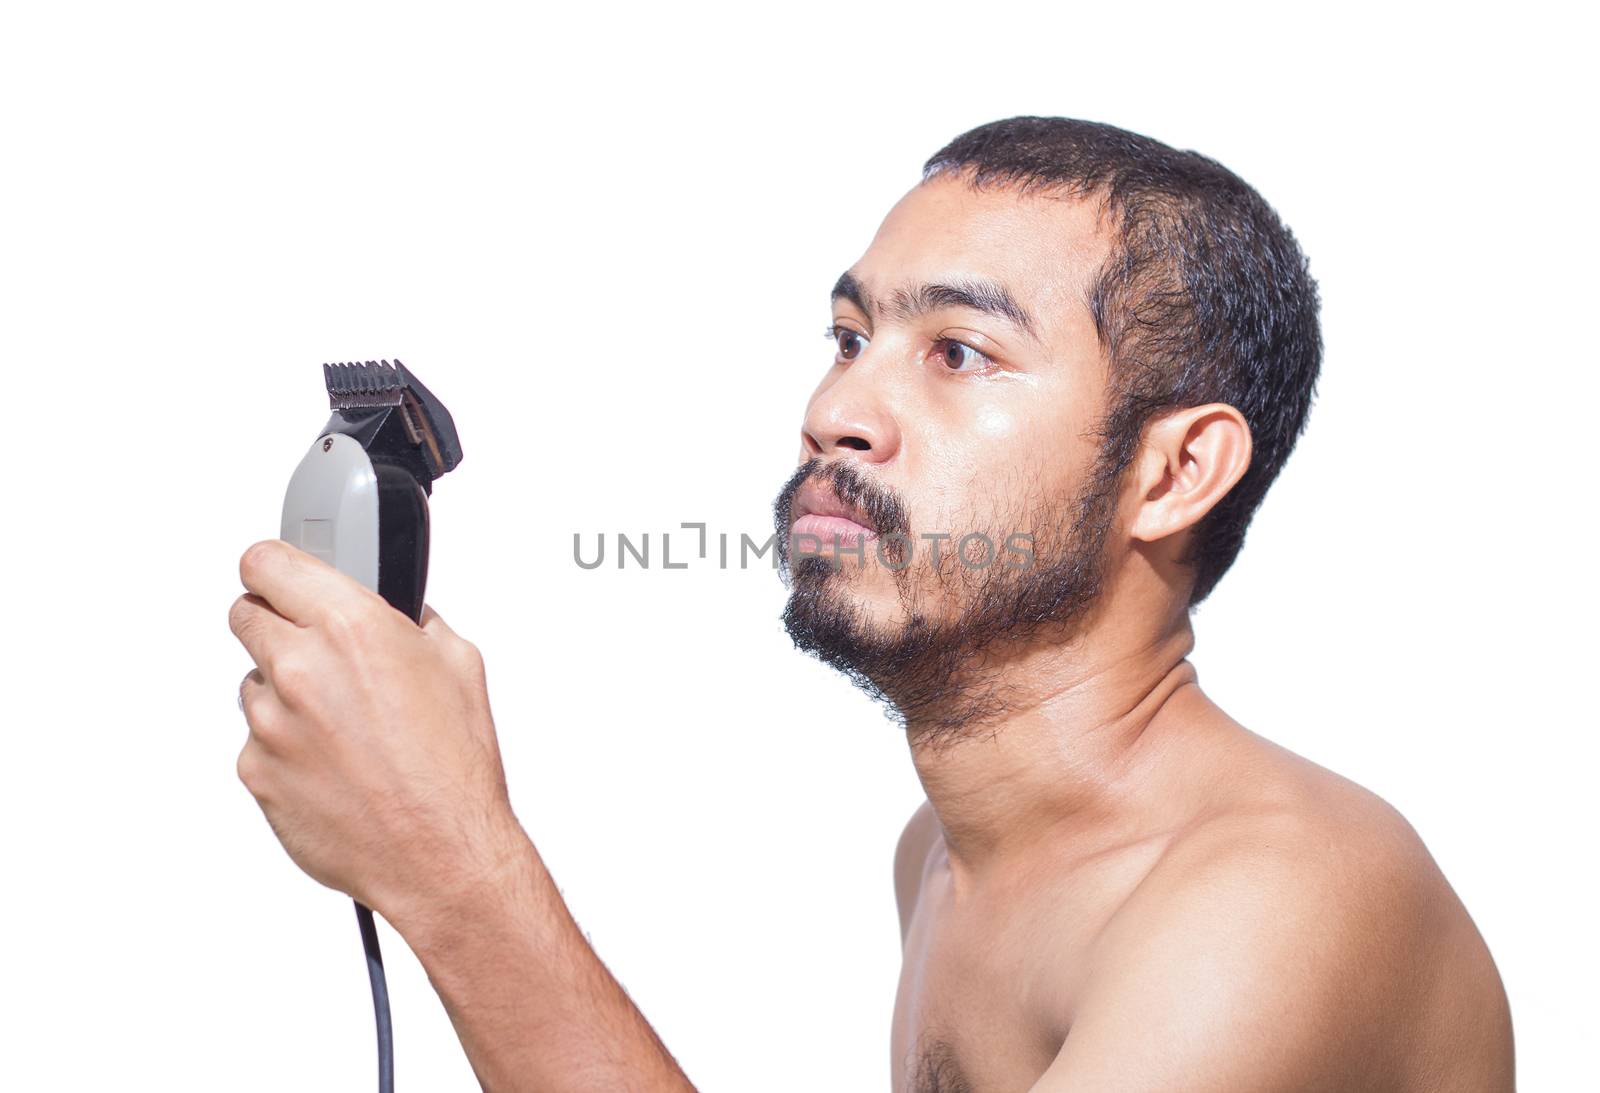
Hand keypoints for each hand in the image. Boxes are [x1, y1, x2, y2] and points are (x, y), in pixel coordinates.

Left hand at [229, 539, 518, 925]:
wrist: (442, 854)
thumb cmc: (455, 770)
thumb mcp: (459, 664)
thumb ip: (412, 622)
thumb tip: (393, 610)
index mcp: (351, 628)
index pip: (267, 562)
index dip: (275, 567)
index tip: (279, 574)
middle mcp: (301, 669)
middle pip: (245, 614)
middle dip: (278, 623)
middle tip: (315, 647)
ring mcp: (271, 724)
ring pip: (253, 683)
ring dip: (285, 692)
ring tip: (342, 724)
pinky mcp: (256, 772)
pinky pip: (258, 741)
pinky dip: (287, 747)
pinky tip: (335, 765)